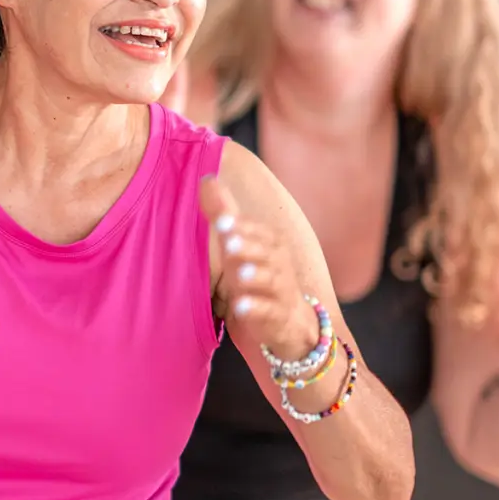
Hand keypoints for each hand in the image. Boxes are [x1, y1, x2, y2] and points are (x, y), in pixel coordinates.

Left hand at [200, 175, 317, 356]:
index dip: (240, 226)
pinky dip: (255, 309)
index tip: (221, 221)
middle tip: (229, 244)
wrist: (291, 321)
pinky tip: (240, 308)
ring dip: (254, 276)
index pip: (256, 230)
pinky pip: (269, 311)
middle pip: (265, 252)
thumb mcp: (240, 242)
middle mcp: (279, 262)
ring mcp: (281, 289)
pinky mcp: (279, 315)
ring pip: (269, 280)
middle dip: (248, 247)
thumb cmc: (259, 274)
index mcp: (270, 242)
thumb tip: (207, 178)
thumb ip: (224, 212)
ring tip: (239, 275)